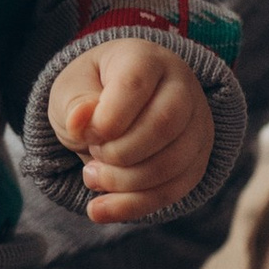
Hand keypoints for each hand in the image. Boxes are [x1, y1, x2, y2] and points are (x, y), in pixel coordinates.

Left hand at [49, 40, 213, 223]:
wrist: (114, 110)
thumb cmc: (91, 93)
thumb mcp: (70, 89)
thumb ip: (74, 104)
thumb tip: (80, 122)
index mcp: (145, 58)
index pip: (136, 85)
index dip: (108, 118)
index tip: (85, 134)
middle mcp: (182, 86)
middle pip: (165, 124)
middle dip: (120, 153)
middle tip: (92, 157)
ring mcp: (197, 123)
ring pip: (174, 163)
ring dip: (125, 183)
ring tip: (92, 178)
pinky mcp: (198, 159)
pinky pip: (175, 190)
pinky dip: (135, 206)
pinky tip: (100, 210)